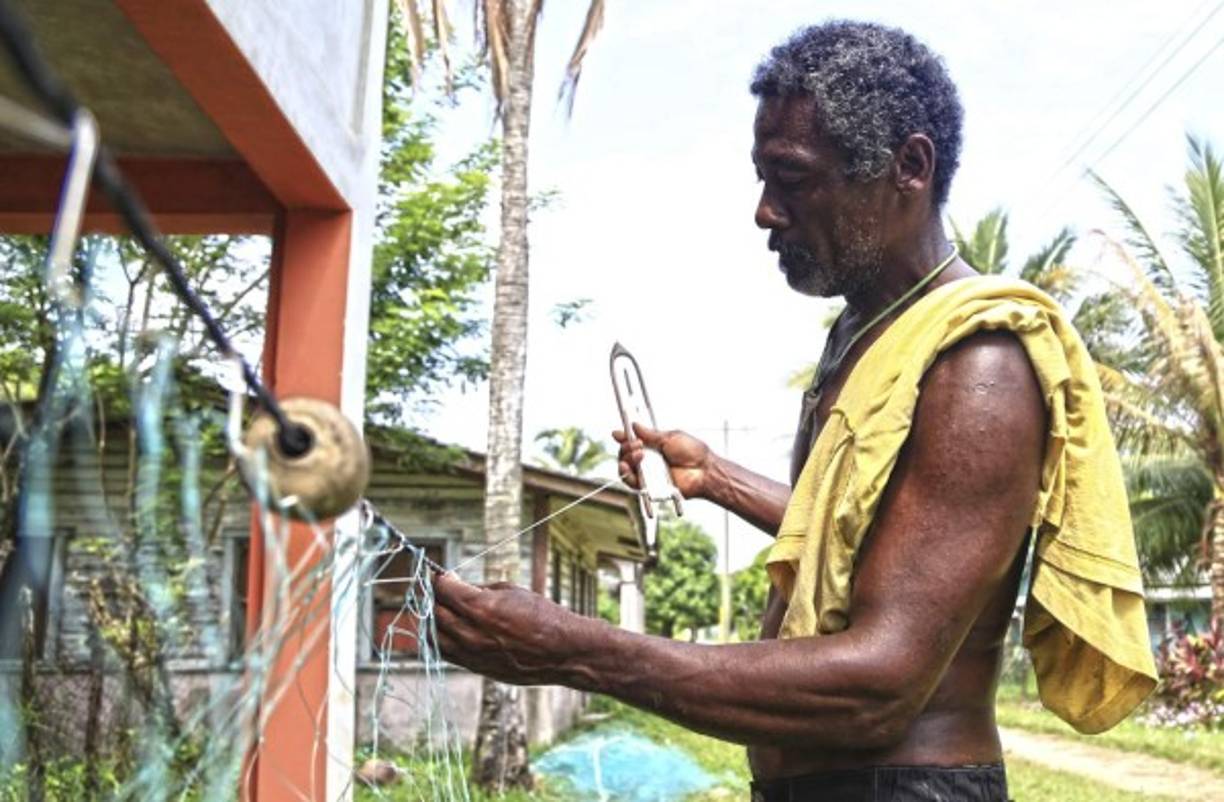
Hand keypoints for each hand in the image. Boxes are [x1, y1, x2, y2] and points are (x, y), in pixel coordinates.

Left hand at [432, 572, 589, 685]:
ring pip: (432, 637)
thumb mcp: (512, 591)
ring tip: (440, 611)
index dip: (439, 579)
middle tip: (440, 590)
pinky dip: (441, 639)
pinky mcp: (475, 668)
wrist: (562, 652)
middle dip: (434, 597)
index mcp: (481, 608)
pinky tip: (448, 630)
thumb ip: (480, 589)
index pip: (443, 589)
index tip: (442, 576)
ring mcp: (471, 654)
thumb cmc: (542, 617)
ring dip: (432, 621)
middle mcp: (471, 633)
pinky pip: (445, 653)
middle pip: (433, 612)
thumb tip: (457, 586)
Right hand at [613, 423, 714, 498]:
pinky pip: (633, 484)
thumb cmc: (693, 453)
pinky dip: (628, 476)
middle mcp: (649, 460)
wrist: (703, 470)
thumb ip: (650, 434)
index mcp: (654, 447)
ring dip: (627, 460)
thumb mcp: (670, 437)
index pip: (633, 442)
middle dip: (626, 448)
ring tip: (639, 455)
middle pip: (626, 455)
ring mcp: (649, 474)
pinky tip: (631, 468)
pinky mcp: (650, 487)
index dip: (624, 438)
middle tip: (637, 445)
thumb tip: (634, 426)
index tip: (618, 434)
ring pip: (626, 469)